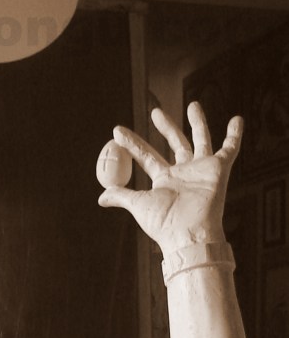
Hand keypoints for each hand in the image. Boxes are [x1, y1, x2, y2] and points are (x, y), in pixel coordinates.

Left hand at [98, 102, 242, 256]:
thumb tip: (100, 198)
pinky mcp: (219, 169)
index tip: (117, 131)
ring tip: (193, 104)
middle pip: (174, 143)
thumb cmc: (164, 224)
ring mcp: (201, 170)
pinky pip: (230, 148)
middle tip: (155, 111)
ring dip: (197, 122)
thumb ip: (121, 196)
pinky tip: (237, 119)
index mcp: (163, 180)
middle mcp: (183, 173)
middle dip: (165, 127)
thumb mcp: (139, 205)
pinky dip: (234, 135)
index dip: (131, 144)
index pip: (145, 155)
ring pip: (200, 140)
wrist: (189, 233)